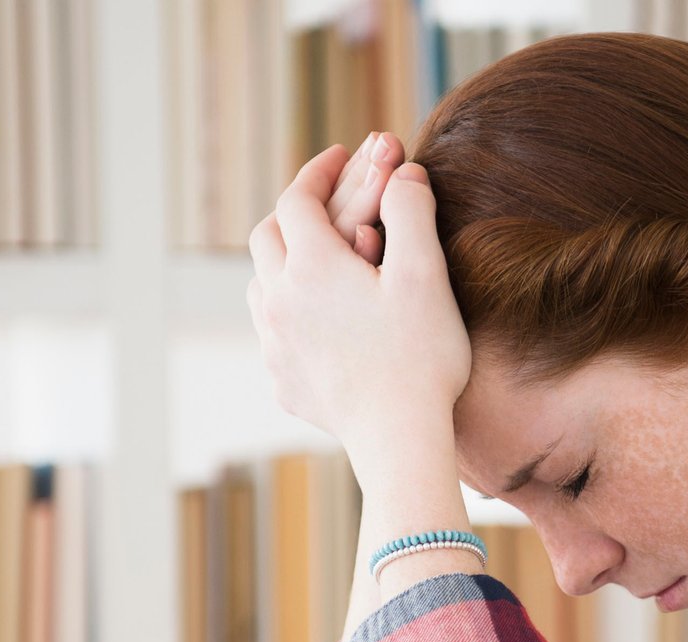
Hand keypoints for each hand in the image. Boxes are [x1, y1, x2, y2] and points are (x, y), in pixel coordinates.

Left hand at [246, 137, 470, 476]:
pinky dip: (291, 313)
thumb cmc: (419, 355)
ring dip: (285, 264)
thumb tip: (403, 171)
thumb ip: (411, 211)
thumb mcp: (425, 273)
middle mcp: (278, 300)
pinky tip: (321, 323)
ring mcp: (274, 345)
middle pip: (267, 238)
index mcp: (311, 265)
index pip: (296, 198)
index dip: (318, 171)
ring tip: (319, 264)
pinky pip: (273, 334)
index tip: (342, 157)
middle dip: (294, 214)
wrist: (399, 439)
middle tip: (327, 207)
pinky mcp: (282, 382)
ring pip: (262, 286)